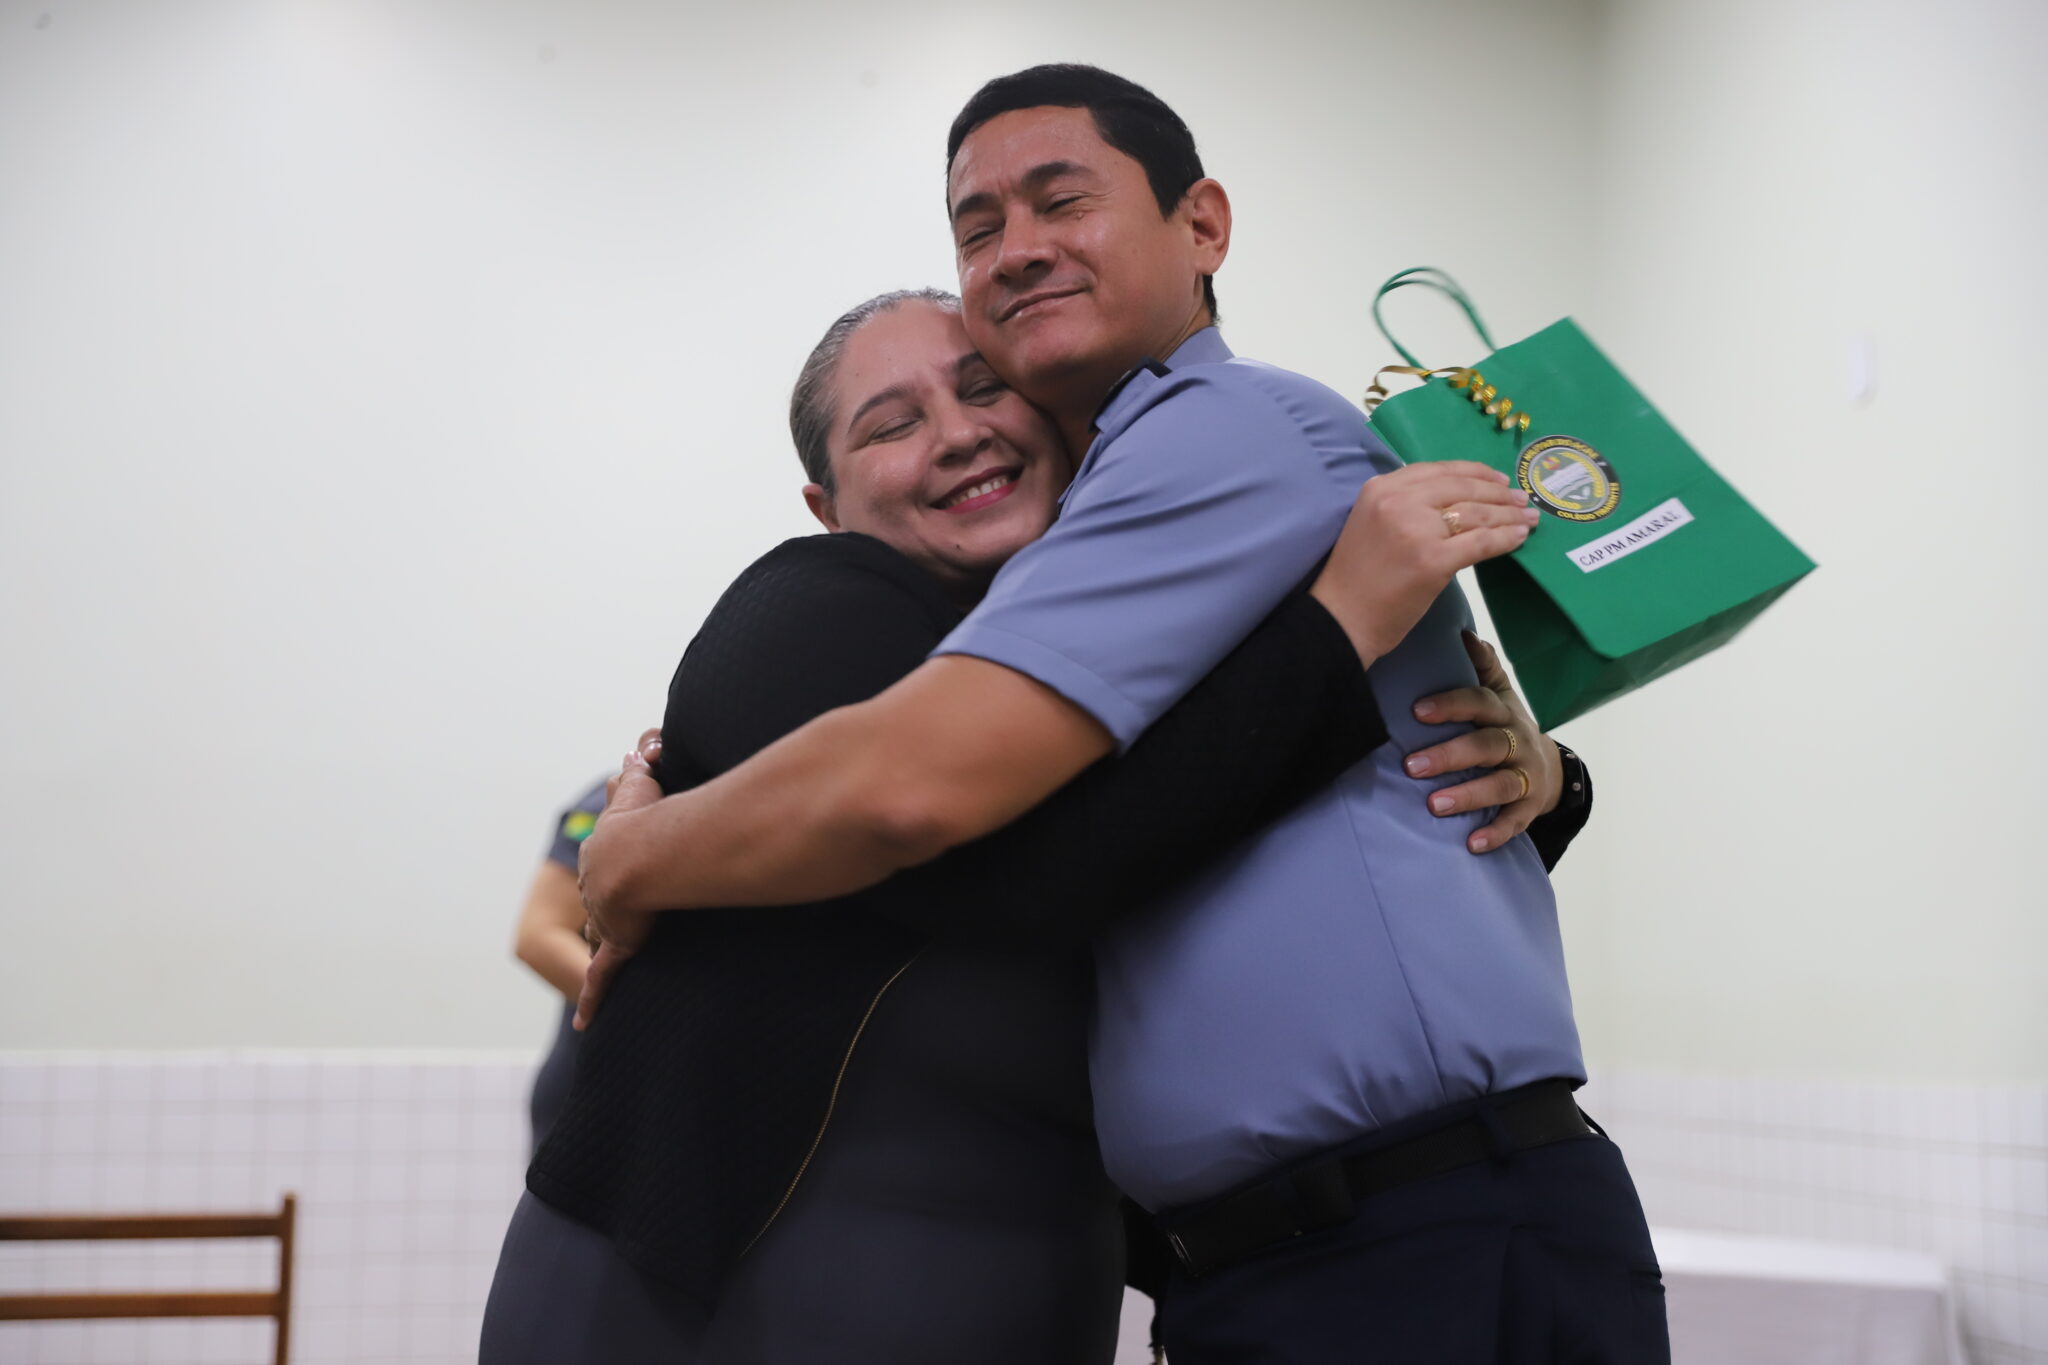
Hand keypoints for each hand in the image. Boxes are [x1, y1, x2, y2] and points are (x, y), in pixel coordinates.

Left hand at [573, 729, 664, 1030]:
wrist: (639, 853)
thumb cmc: (649, 816)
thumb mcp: (640, 786)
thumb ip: (641, 765)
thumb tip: (643, 743)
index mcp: (604, 850)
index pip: (608, 857)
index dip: (618, 858)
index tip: (626, 860)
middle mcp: (597, 885)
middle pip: (601, 895)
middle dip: (609, 899)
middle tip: (624, 906)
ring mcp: (605, 917)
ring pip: (603, 932)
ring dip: (605, 940)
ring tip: (615, 949)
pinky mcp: (618, 945)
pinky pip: (602, 977)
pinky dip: (593, 999)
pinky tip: (585, 1023)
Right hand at [1310, 462, 1537, 666]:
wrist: (1342, 618)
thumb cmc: (1359, 577)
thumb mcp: (1374, 522)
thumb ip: (1406, 504)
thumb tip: (1459, 499)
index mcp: (1381, 487)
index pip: (1439, 470)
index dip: (1474, 473)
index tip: (1497, 480)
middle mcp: (1398, 501)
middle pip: (1462, 488)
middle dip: (1498, 494)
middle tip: (1522, 500)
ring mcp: (1417, 529)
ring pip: (1477, 513)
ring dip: (1508, 515)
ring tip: (1528, 519)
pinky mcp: (1433, 560)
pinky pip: (1481, 542)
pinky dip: (1505, 538)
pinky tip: (1519, 537)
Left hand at [1402, 632, 1561, 853]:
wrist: (1549, 766)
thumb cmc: (1506, 724)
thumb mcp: (1499, 691)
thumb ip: (1482, 664)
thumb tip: (1461, 631)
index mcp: (1503, 711)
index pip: (1480, 703)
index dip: (1451, 705)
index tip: (1417, 712)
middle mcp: (1518, 740)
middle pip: (1486, 746)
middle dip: (1449, 755)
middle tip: (1411, 766)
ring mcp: (1526, 775)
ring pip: (1500, 784)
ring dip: (1467, 795)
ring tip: (1433, 805)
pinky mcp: (1530, 806)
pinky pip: (1515, 821)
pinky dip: (1495, 832)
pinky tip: (1471, 844)